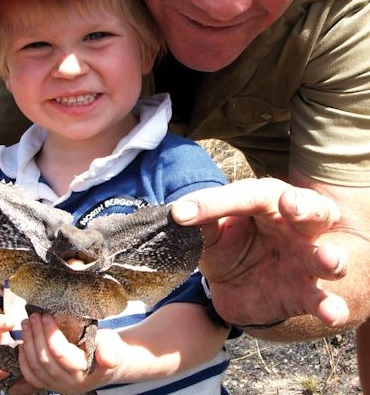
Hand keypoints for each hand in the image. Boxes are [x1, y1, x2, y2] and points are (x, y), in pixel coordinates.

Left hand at [18, 313, 119, 393]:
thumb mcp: (112, 344)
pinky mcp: (51, 384)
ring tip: (26, 324)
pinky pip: (32, 377)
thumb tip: (108, 359)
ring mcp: (58, 386)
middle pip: (45, 360)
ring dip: (28, 344)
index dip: (50, 334)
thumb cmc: (109, 348)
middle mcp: (69, 383)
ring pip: (36, 368)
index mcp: (83, 371)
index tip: (46, 316)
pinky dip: (24, 361)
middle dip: (36, 336)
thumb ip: (109, 350)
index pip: (61, 353)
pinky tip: (22, 344)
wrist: (109, 362)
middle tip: (33, 316)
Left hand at [171, 177, 348, 327]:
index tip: (184, 212)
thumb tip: (178, 213)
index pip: (245, 196)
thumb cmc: (228, 246)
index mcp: (265, 203)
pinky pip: (321, 300)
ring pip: (325, 256)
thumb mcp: (211, 234)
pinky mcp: (304, 294)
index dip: (216, 202)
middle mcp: (292, 226)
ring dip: (328, 258)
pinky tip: (331, 313)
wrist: (237, 286)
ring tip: (328, 260)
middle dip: (303, 207)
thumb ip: (201, 222)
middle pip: (309, 210)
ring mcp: (302, 261)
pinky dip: (330, 307)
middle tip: (290, 205)